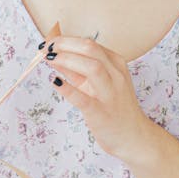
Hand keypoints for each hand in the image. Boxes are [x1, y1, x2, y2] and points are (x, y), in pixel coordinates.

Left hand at [44, 35, 154, 163]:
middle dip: (64, 45)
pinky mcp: (102, 113)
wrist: (133, 137)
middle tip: (45, 48)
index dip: (65, 40)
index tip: (47, 43)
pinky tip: (55, 82)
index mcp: (115, 64)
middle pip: (90, 49)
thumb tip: (52, 56)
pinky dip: (68, 89)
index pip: (89, 43)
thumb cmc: (113, 107)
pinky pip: (84, 99)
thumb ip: (76, 70)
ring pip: (92, 67)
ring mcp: (110, 94)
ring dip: (67, 60)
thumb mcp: (96, 83)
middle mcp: (116, 75)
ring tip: (49, 59)